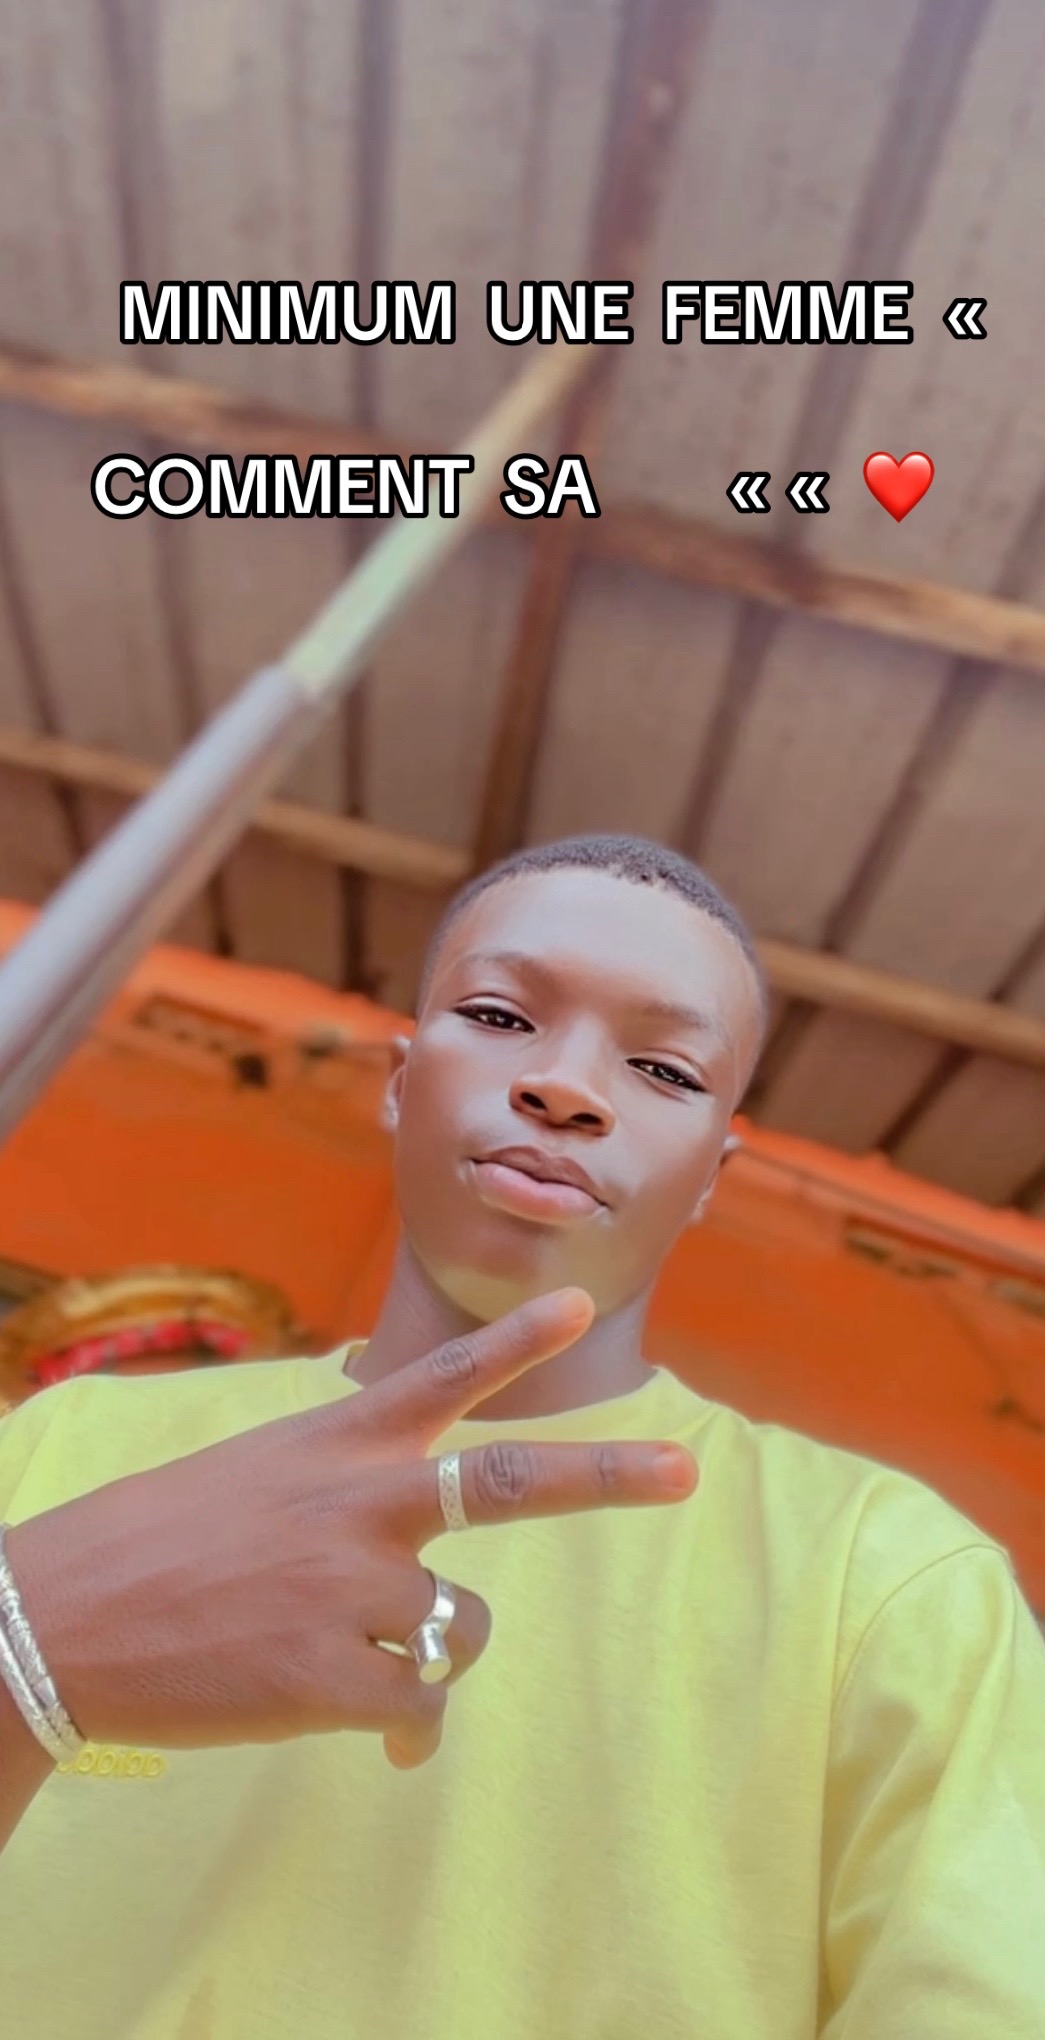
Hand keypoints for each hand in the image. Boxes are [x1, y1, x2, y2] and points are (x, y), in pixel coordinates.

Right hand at [6, 1290, 696, 1768]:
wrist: (58, 1622)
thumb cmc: (151, 1548)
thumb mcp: (252, 1476)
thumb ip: (339, 1490)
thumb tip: (414, 1573)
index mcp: (333, 1445)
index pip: (442, 1376)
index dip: (515, 1337)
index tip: (577, 1299)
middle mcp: (360, 1504)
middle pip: (512, 1480)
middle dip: (609, 1475)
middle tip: (684, 1472)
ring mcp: (353, 1590)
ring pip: (461, 1629)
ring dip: (433, 1656)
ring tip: (368, 1668)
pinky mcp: (334, 1678)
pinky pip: (417, 1710)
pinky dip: (408, 1729)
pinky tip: (378, 1737)